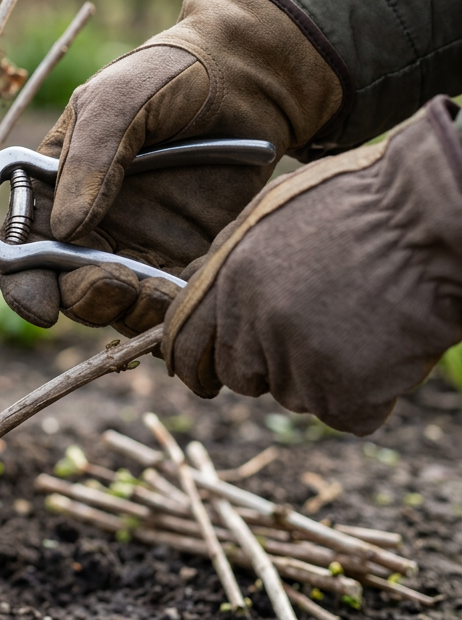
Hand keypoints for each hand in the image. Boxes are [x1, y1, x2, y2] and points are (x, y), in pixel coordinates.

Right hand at [0, 0, 343, 332]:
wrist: (249, 76)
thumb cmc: (168, 75)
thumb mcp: (116, 101)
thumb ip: (89, 161)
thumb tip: (66, 231)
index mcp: (55, 185)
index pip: (21, 244)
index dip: (21, 281)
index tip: (41, 304)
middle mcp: (88, 221)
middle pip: (63, 285)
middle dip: (81, 297)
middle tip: (112, 283)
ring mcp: (136, 242)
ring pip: (114, 303)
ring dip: (125, 309)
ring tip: (153, 289)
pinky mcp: (184, 256)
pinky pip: (165, 300)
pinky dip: (168, 309)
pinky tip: (184, 291)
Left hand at [164, 95, 461, 435]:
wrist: (433, 219)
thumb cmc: (365, 204)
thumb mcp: (274, 214)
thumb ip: (232, 261)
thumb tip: (197, 291)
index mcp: (230, 277)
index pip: (185, 344)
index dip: (196, 366)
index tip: (207, 379)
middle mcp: (253, 321)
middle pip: (244, 376)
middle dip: (273, 367)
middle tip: (321, 335)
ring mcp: (297, 357)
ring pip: (298, 396)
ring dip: (327, 377)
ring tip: (364, 326)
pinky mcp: (343, 390)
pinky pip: (347, 415)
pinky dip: (370, 398)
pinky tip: (389, 353)